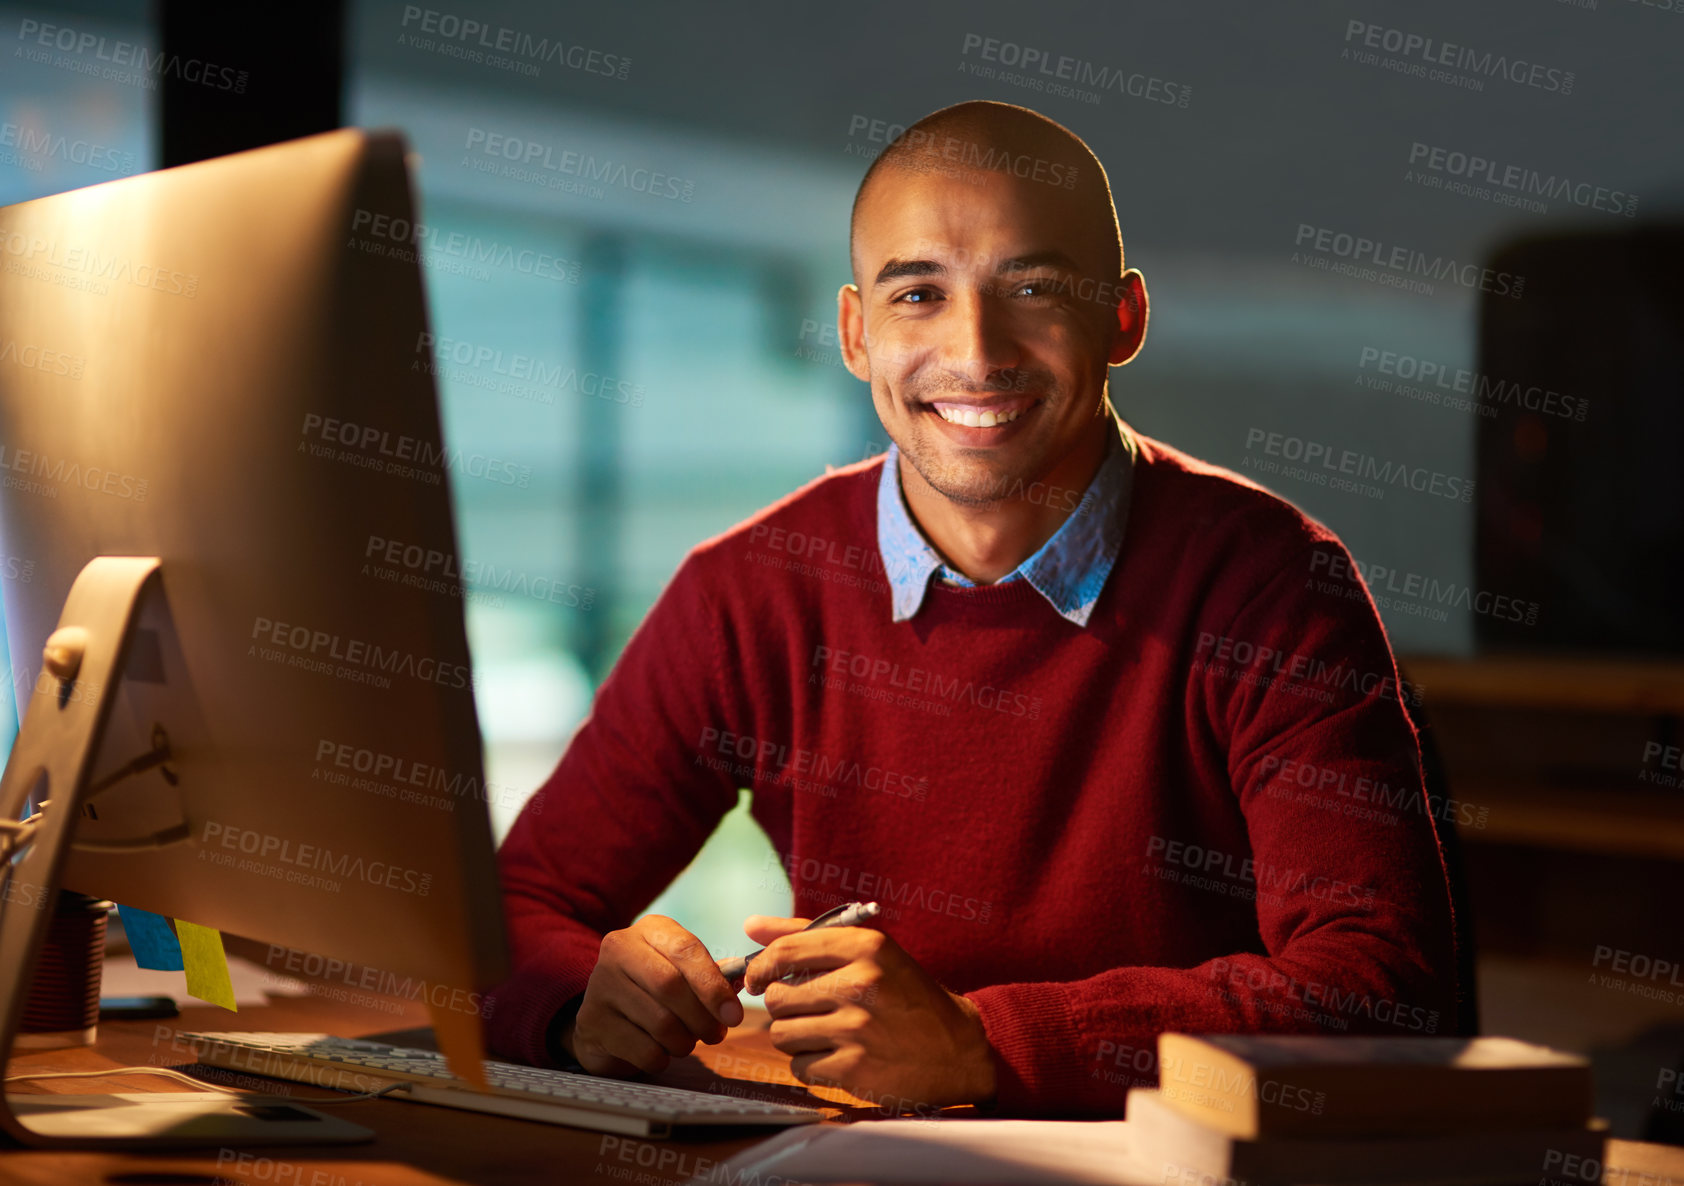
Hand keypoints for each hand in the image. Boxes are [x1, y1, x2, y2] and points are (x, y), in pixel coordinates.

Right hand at [562, 915, 744, 1075]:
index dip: (713, 986)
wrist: (605, 1013)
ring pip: (660, 1022)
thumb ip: (712, 974)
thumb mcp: (681, 970)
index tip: (733, 1014)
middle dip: (702, 1018)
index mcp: (649, 930)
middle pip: (671, 987)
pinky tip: (660, 1051)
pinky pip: (643, 1050)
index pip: (686, 950)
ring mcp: (600, 985)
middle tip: (715, 1034)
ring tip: (686, 1041)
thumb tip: (741, 983)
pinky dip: (662, 1057)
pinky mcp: (592, 1022)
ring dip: (684, 1041)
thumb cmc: (654, 989)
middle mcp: (619, 949)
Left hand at [741, 914, 996, 1109]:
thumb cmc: (906, 995)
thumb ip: (807, 935)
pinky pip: (799, 1066)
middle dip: (785, 1007)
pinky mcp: (854, 1069)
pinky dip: (810, 1064)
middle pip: (777, 998)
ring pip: (782, 1034)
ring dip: (796, 1037)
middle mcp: (860, 984)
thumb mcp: (870, 952)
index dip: (760, 967)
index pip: (785, 951)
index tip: (758, 979)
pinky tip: (837, 1056)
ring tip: (826, 1033)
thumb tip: (749, 925)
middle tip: (811, 1010)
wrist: (959, 1049)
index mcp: (865, 947)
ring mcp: (856, 1029)